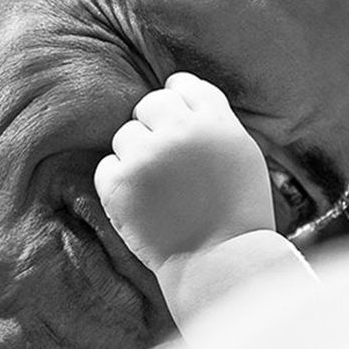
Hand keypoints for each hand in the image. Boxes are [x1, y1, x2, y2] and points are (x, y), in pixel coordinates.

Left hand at [94, 71, 274, 275]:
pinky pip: (108, 165)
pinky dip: (120, 182)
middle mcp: (180, 132)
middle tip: (167, 161)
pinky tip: (144, 202)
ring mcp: (147, 156)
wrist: (221, 262)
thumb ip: (213, 120)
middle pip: (151, 104)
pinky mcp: (120, 183)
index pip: (183, 86)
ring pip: (126, 134)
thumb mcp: (241, 154)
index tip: (176, 120)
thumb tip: (180, 91)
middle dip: (155, 127)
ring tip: (161, 189)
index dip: (178, 100)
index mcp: (215, 122)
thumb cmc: (237, 213)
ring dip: (137, 156)